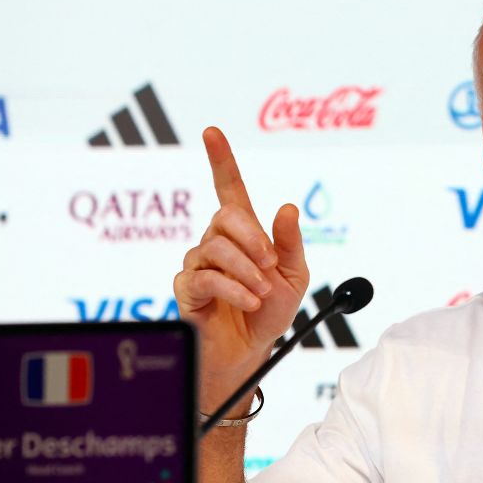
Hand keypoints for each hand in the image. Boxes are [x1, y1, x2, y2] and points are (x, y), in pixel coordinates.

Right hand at [174, 128, 309, 400]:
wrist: (253, 350)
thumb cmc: (271, 311)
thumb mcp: (294, 276)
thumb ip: (291, 243)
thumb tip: (288, 208)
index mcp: (244, 232)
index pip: (229, 189)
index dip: (221, 161)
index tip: (212, 132)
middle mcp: (217, 242)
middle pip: (226, 216)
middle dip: (253, 237)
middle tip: (270, 265)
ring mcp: (199, 264)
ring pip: (217, 248)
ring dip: (247, 270)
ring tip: (262, 294)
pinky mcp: (187, 289)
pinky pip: (206, 278)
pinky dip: (234, 289)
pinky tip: (249, 302)